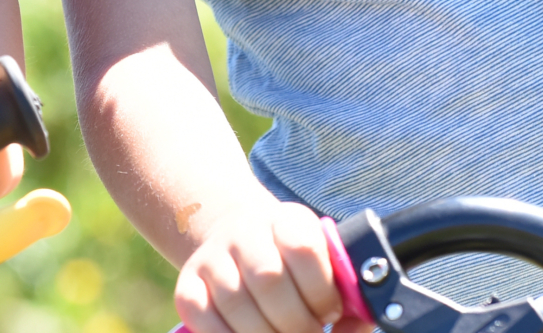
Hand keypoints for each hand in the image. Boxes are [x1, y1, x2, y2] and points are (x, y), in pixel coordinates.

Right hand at [176, 199, 366, 332]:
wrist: (239, 239)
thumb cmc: (295, 267)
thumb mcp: (324, 267)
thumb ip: (346, 299)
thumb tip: (354, 328)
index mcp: (287, 220)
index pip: (302, 248)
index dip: (321, 292)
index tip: (330, 313)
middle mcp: (244, 231)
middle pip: (269, 281)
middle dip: (297, 323)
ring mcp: (211, 257)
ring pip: (237, 305)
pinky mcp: (187, 283)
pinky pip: (203, 319)